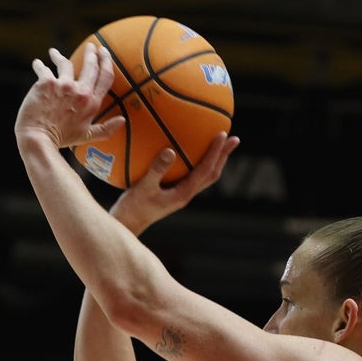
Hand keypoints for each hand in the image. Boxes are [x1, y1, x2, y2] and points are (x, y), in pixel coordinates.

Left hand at [15, 42, 126, 149]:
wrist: (38, 139)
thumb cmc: (60, 139)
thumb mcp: (86, 136)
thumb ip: (105, 129)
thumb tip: (122, 121)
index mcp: (91, 103)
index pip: (105, 77)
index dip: (106, 62)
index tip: (104, 53)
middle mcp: (80, 91)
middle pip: (90, 65)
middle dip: (91, 53)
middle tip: (90, 47)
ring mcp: (63, 85)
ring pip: (65, 63)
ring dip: (59, 56)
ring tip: (54, 53)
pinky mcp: (46, 82)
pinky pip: (43, 68)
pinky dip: (39, 65)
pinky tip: (37, 64)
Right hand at [110, 132, 240, 235]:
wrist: (127, 225)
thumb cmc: (132, 208)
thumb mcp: (142, 188)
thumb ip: (156, 170)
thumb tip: (170, 151)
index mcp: (183, 194)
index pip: (205, 171)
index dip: (215, 153)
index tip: (223, 135)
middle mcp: (186, 195)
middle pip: (211, 174)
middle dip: (223, 156)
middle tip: (234, 139)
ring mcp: (180, 195)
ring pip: (204, 176)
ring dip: (215, 160)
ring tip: (221, 144)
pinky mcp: (173, 193)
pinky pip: (191, 175)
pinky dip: (198, 163)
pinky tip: (191, 152)